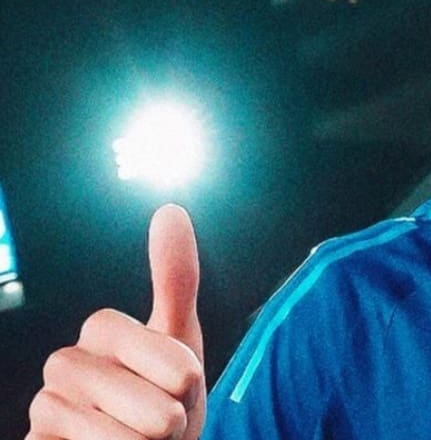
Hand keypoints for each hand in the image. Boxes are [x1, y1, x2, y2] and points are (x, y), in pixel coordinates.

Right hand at [28, 204, 205, 439]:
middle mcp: (64, 364)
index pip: (175, 364)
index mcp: (100, 329)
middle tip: (161, 421)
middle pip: (158, 407)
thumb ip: (176, 277)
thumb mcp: (182, 335)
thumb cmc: (166, 395)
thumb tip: (169, 209)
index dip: (188, 382)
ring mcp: (46, 409)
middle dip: (173, 422)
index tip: (180, 383)